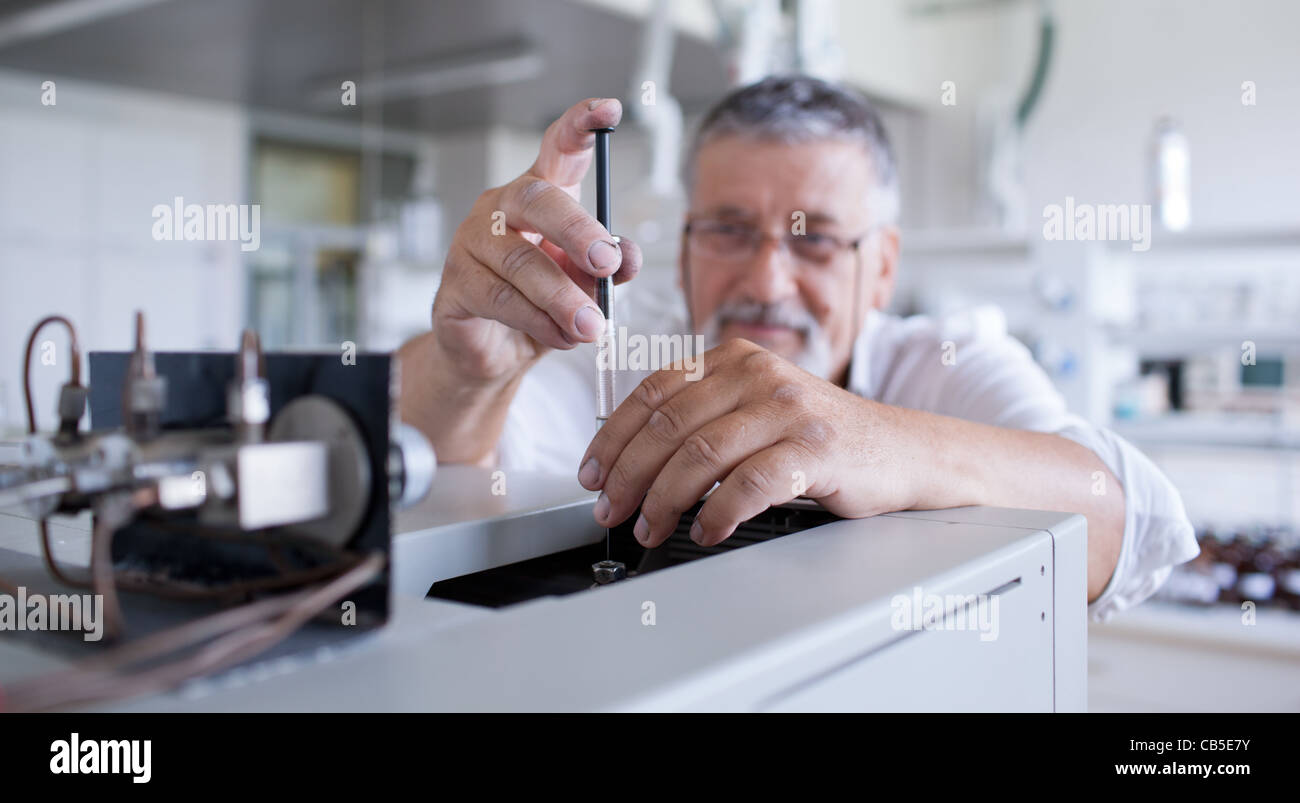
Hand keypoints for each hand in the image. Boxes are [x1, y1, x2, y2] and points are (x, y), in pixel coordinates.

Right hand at [431, 97, 640, 386]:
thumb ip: (611, 267)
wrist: (498, 351)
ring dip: (562, 297)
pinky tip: (561, 336)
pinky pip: (500, 299)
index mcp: (540, 196)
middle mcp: (502, 208)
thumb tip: (626, 258)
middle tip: (606, 263)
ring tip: (592, 326)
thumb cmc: (543, 303)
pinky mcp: (454, 285)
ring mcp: (471, 244)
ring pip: (520, 261)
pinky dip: (538, 321)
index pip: (558, 148)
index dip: (581, 126)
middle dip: (577, 231)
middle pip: (536, 200)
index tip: (609, 111)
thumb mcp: (587, 283)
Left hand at [576, 338, 920, 546]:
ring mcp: (788, 409)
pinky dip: (718, 513)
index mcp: (734, 359)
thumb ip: (702, 418)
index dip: (612, 437)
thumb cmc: (818, 438)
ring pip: (700, 456)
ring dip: (664, 501)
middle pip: (668, 427)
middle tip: (611, 511)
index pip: (653, 393)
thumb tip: (628, 460)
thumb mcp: (755, 409)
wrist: (900, 451)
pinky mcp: (815, 447)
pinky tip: (706, 531)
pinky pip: (749, 484)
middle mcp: (758, 374)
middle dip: (628, 476)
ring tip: (651, 528)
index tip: (591, 474)